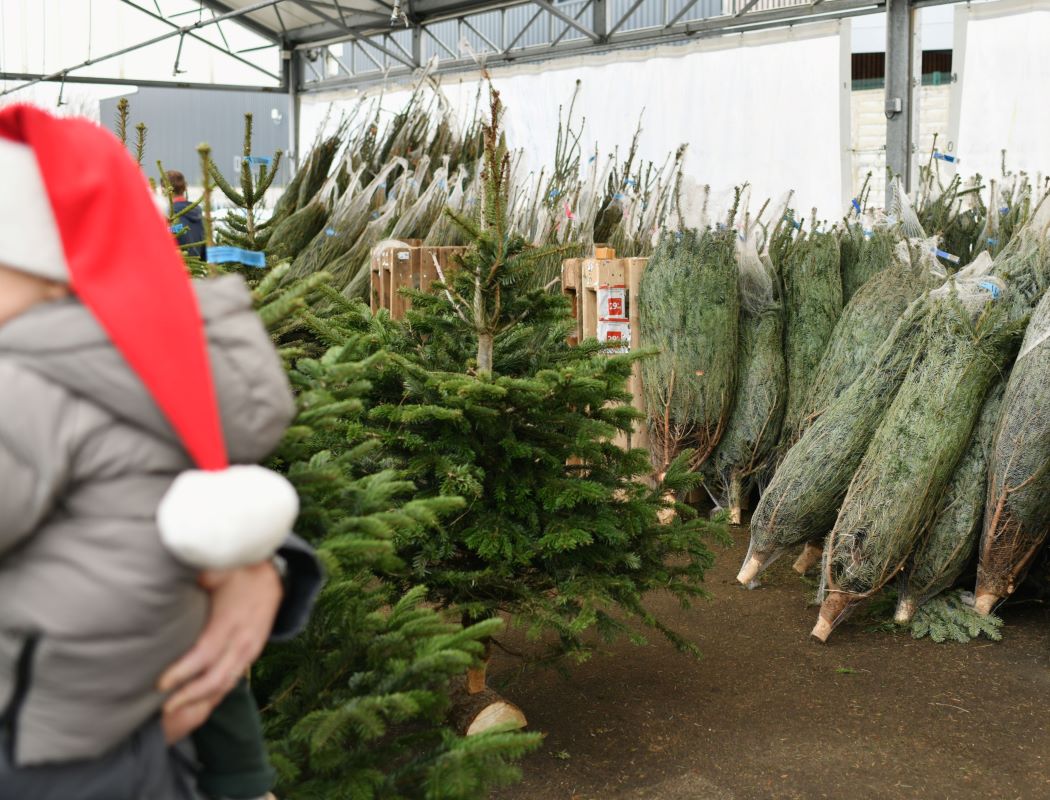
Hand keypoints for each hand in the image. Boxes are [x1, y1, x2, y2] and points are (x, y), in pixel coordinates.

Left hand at [158, 561, 282, 742]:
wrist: (273, 577)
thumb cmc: (238, 573)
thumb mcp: (218, 570)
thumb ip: (195, 576)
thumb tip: (164, 576)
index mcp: (230, 621)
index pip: (205, 653)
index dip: (183, 671)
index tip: (160, 683)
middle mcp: (243, 640)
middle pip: (216, 678)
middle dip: (190, 696)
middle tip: (164, 707)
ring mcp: (250, 650)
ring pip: (227, 684)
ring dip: (202, 701)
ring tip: (177, 712)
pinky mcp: (252, 654)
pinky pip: (234, 680)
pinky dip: (216, 696)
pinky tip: (199, 705)